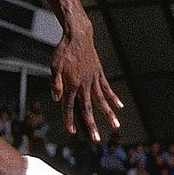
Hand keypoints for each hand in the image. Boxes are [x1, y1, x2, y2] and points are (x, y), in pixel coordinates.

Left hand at [49, 24, 121, 141]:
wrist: (78, 36)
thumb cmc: (63, 50)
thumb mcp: (54, 66)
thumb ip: (55, 83)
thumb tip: (56, 99)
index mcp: (72, 84)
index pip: (70, 106)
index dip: (69, 119)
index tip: (72, 131)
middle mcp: (84, 84)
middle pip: (88, 108)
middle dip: (92, 125)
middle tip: (96, 139)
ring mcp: (93, 79)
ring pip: (102, 100)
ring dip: (108, 114)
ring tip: (116, 126)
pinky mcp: (99, 73)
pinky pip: (107, 88)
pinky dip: (113, 97)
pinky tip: (119, 106)